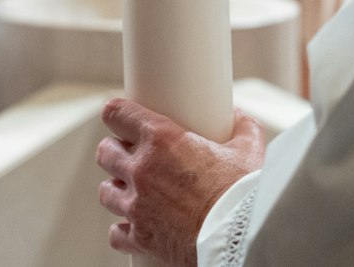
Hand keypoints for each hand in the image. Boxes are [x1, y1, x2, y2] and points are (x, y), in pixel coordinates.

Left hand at [97, 99, 265, 265]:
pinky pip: (116, 233)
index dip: (118, 114)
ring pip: (106, 191)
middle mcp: (142, 169)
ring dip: (118, 188)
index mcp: (161, 139)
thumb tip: (237, 117)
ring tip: (134, 190)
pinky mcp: (141, 237)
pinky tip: (136, 224)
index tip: (122, 118)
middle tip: (132, 155)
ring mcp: (137, 205)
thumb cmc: (242, 193)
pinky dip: (124, 229)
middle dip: (116, 151)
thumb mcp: (248, 150)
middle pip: (105, 152)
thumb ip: (241, 128)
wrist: (239, 238)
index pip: (117, 113)